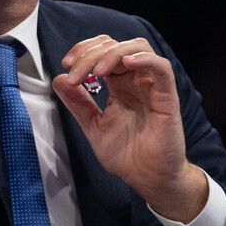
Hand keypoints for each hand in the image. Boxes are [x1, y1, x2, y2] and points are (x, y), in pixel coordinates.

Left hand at [51, 35, 206, 221]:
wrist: (147, 179)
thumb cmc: (126, 155)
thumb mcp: (93, 126)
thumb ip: (78, 103)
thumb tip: (59, 79)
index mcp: (119, 84)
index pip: (103, 50)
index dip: (84, 50)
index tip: (66, 64)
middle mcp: (136, 80)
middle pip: (115, 46)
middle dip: (91, 53)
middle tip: (74, 70)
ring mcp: (152, 87)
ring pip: (137, 48)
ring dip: (112, 53)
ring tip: (96, 70)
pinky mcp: (167, 97)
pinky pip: (162, 68)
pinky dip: (144, 59)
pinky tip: (125, 64)